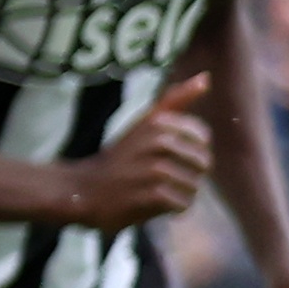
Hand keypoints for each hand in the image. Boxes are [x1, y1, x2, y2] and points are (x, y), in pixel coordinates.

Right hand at [62, 76, 211, 230]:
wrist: (82, 190)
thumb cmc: (119, 158)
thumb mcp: (144, 123)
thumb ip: (175, 100)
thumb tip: (206, 77)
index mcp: (160, 122)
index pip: (202, 139)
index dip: (189, 152)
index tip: (164, 157)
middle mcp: (159, 142)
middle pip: (203, 164)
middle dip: (187, 175)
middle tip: (157, 179)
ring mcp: (155, 169)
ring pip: (194, 187)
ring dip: (178, 195)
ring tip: (153, 193)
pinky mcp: (151, 194)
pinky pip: (181, 204)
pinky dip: (170, 210)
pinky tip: (150, 205)